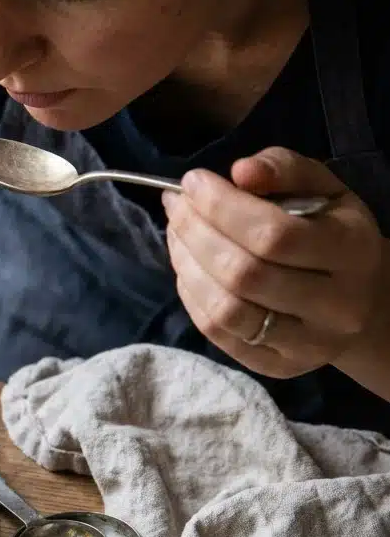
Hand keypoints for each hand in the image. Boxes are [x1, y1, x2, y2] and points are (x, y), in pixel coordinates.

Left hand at [163, 147, 386, 378]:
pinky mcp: (276, 367)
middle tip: (176, 206)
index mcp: (352, 252)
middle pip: (243, 274)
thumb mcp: (322, 189)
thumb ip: (284, 169)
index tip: (193, 181)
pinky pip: (217, 333)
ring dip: (186, 265)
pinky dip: (191, 295)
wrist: (360, 299)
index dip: (222, 206)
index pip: (274, 234)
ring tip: (176, 233)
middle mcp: (336, 306)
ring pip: (226, 310)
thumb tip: (240, 171)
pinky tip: (187, 267)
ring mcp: (307, 344)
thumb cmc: (331, 231)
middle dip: (196, 233)